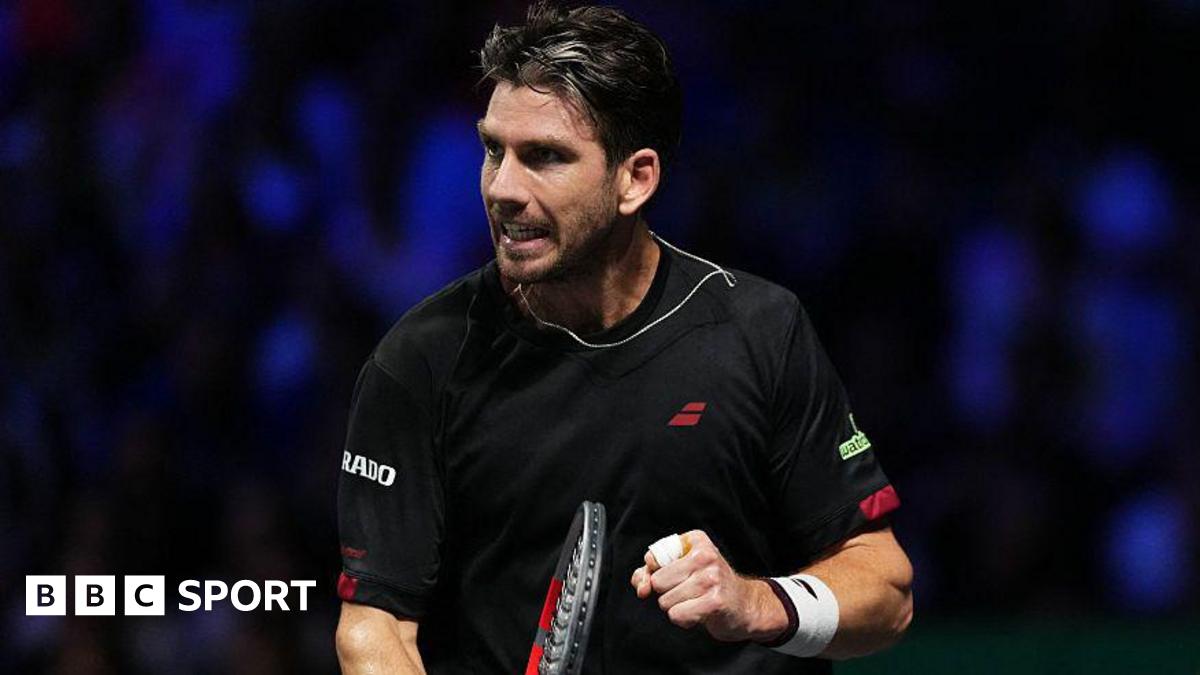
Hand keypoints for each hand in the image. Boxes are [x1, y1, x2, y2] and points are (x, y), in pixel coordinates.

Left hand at [629, 530, 787, 641]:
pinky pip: (677, 615)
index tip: (670, 579)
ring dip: (676, 608)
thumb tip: (641, 588)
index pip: (652, 558)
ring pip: (665, 601)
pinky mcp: (716, 601)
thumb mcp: (678, 570)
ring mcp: (712, 577)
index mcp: (695, 540)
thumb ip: (649, 573)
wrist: (744, 605)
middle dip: (666, 593)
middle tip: (687, 592)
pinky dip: (683, 620)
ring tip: (695, 602)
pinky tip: (699, 613)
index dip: (653, 575)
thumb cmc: (706, 585)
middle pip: (657, 582)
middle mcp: (705, 554)